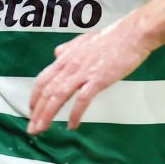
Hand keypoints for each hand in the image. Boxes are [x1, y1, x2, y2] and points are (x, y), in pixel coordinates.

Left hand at [27, 16, 156, 133]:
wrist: (132, 34)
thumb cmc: (112, 37)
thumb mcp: (83, 40)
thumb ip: (68, 48)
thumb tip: (57, 53)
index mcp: (66, 57)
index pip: (43, 79)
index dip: (35, 96)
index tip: (31, 110)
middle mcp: (70, 66)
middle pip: (47, 91)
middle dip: (37, 112)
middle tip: (32, 128)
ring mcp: (83, 73)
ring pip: (59, 96)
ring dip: (48, 115)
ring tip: (42, 129)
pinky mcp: (98, 79)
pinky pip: (82, 100)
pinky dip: (75, 114)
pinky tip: (72, 125)